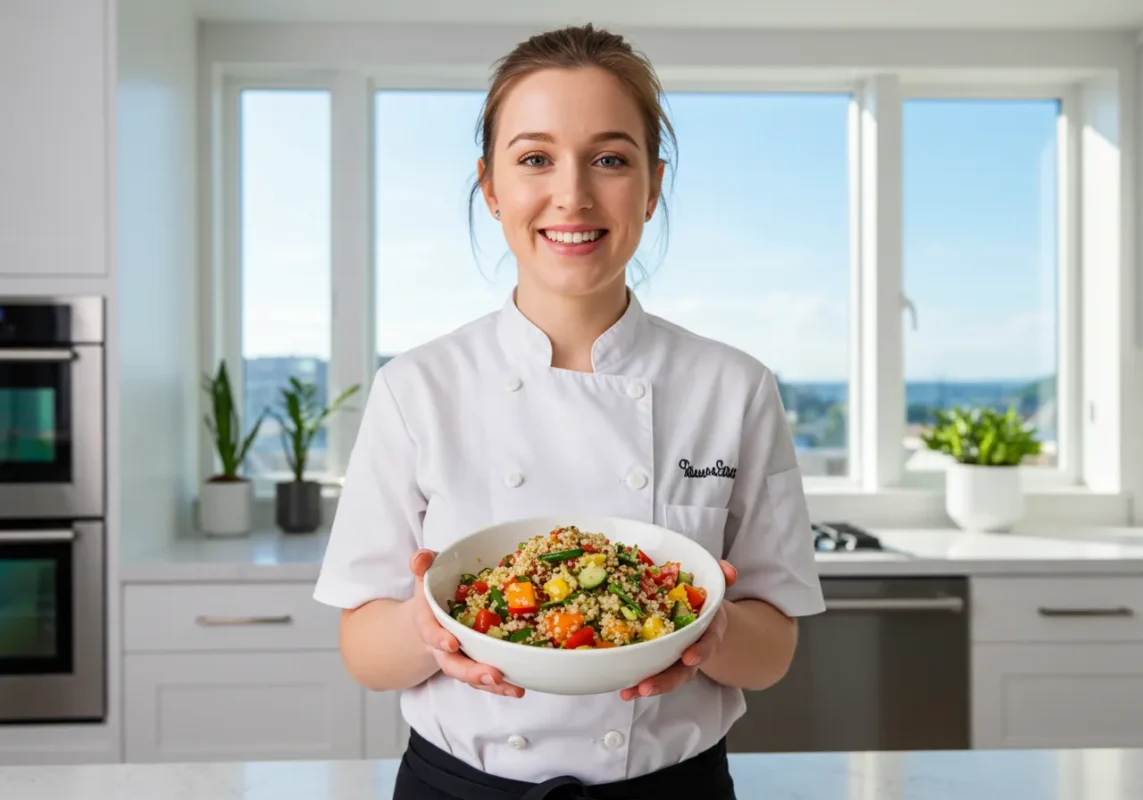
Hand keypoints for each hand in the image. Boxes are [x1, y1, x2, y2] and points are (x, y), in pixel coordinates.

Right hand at [410, 549, 524, 698]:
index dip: (439, 639)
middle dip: (472, 672)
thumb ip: (422, 564)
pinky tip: (519, 687)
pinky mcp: (476, 662)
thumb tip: (421, 557)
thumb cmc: (432, 592)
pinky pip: (486, 677)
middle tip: (493, 674)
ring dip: (491, 685)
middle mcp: (443, 646)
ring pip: (472, 676)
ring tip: (514, 688)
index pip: (430, 632)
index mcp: (429, 622)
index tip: (452, 643)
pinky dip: (502, 685)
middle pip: (453, 665)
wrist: (429, 615)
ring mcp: (460, 657)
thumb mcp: (426, 573)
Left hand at [619, 560, 737, 700]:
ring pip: (665, 677)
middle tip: (647, 687)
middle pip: (683, 671)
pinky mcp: (659, 661)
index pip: (708, 643)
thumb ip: (721, 577)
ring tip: (629, 693)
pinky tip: (621, 690)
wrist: (701, 616)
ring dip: (648, 686)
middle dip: (666, 681)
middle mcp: (693, 651)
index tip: (689, 657)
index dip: (701, 651)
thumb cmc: (704, 601)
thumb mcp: (714, 587)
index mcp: (708, 631)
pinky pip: (649, 673)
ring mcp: (675, 660)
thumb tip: (728, 571)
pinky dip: (635, 683)